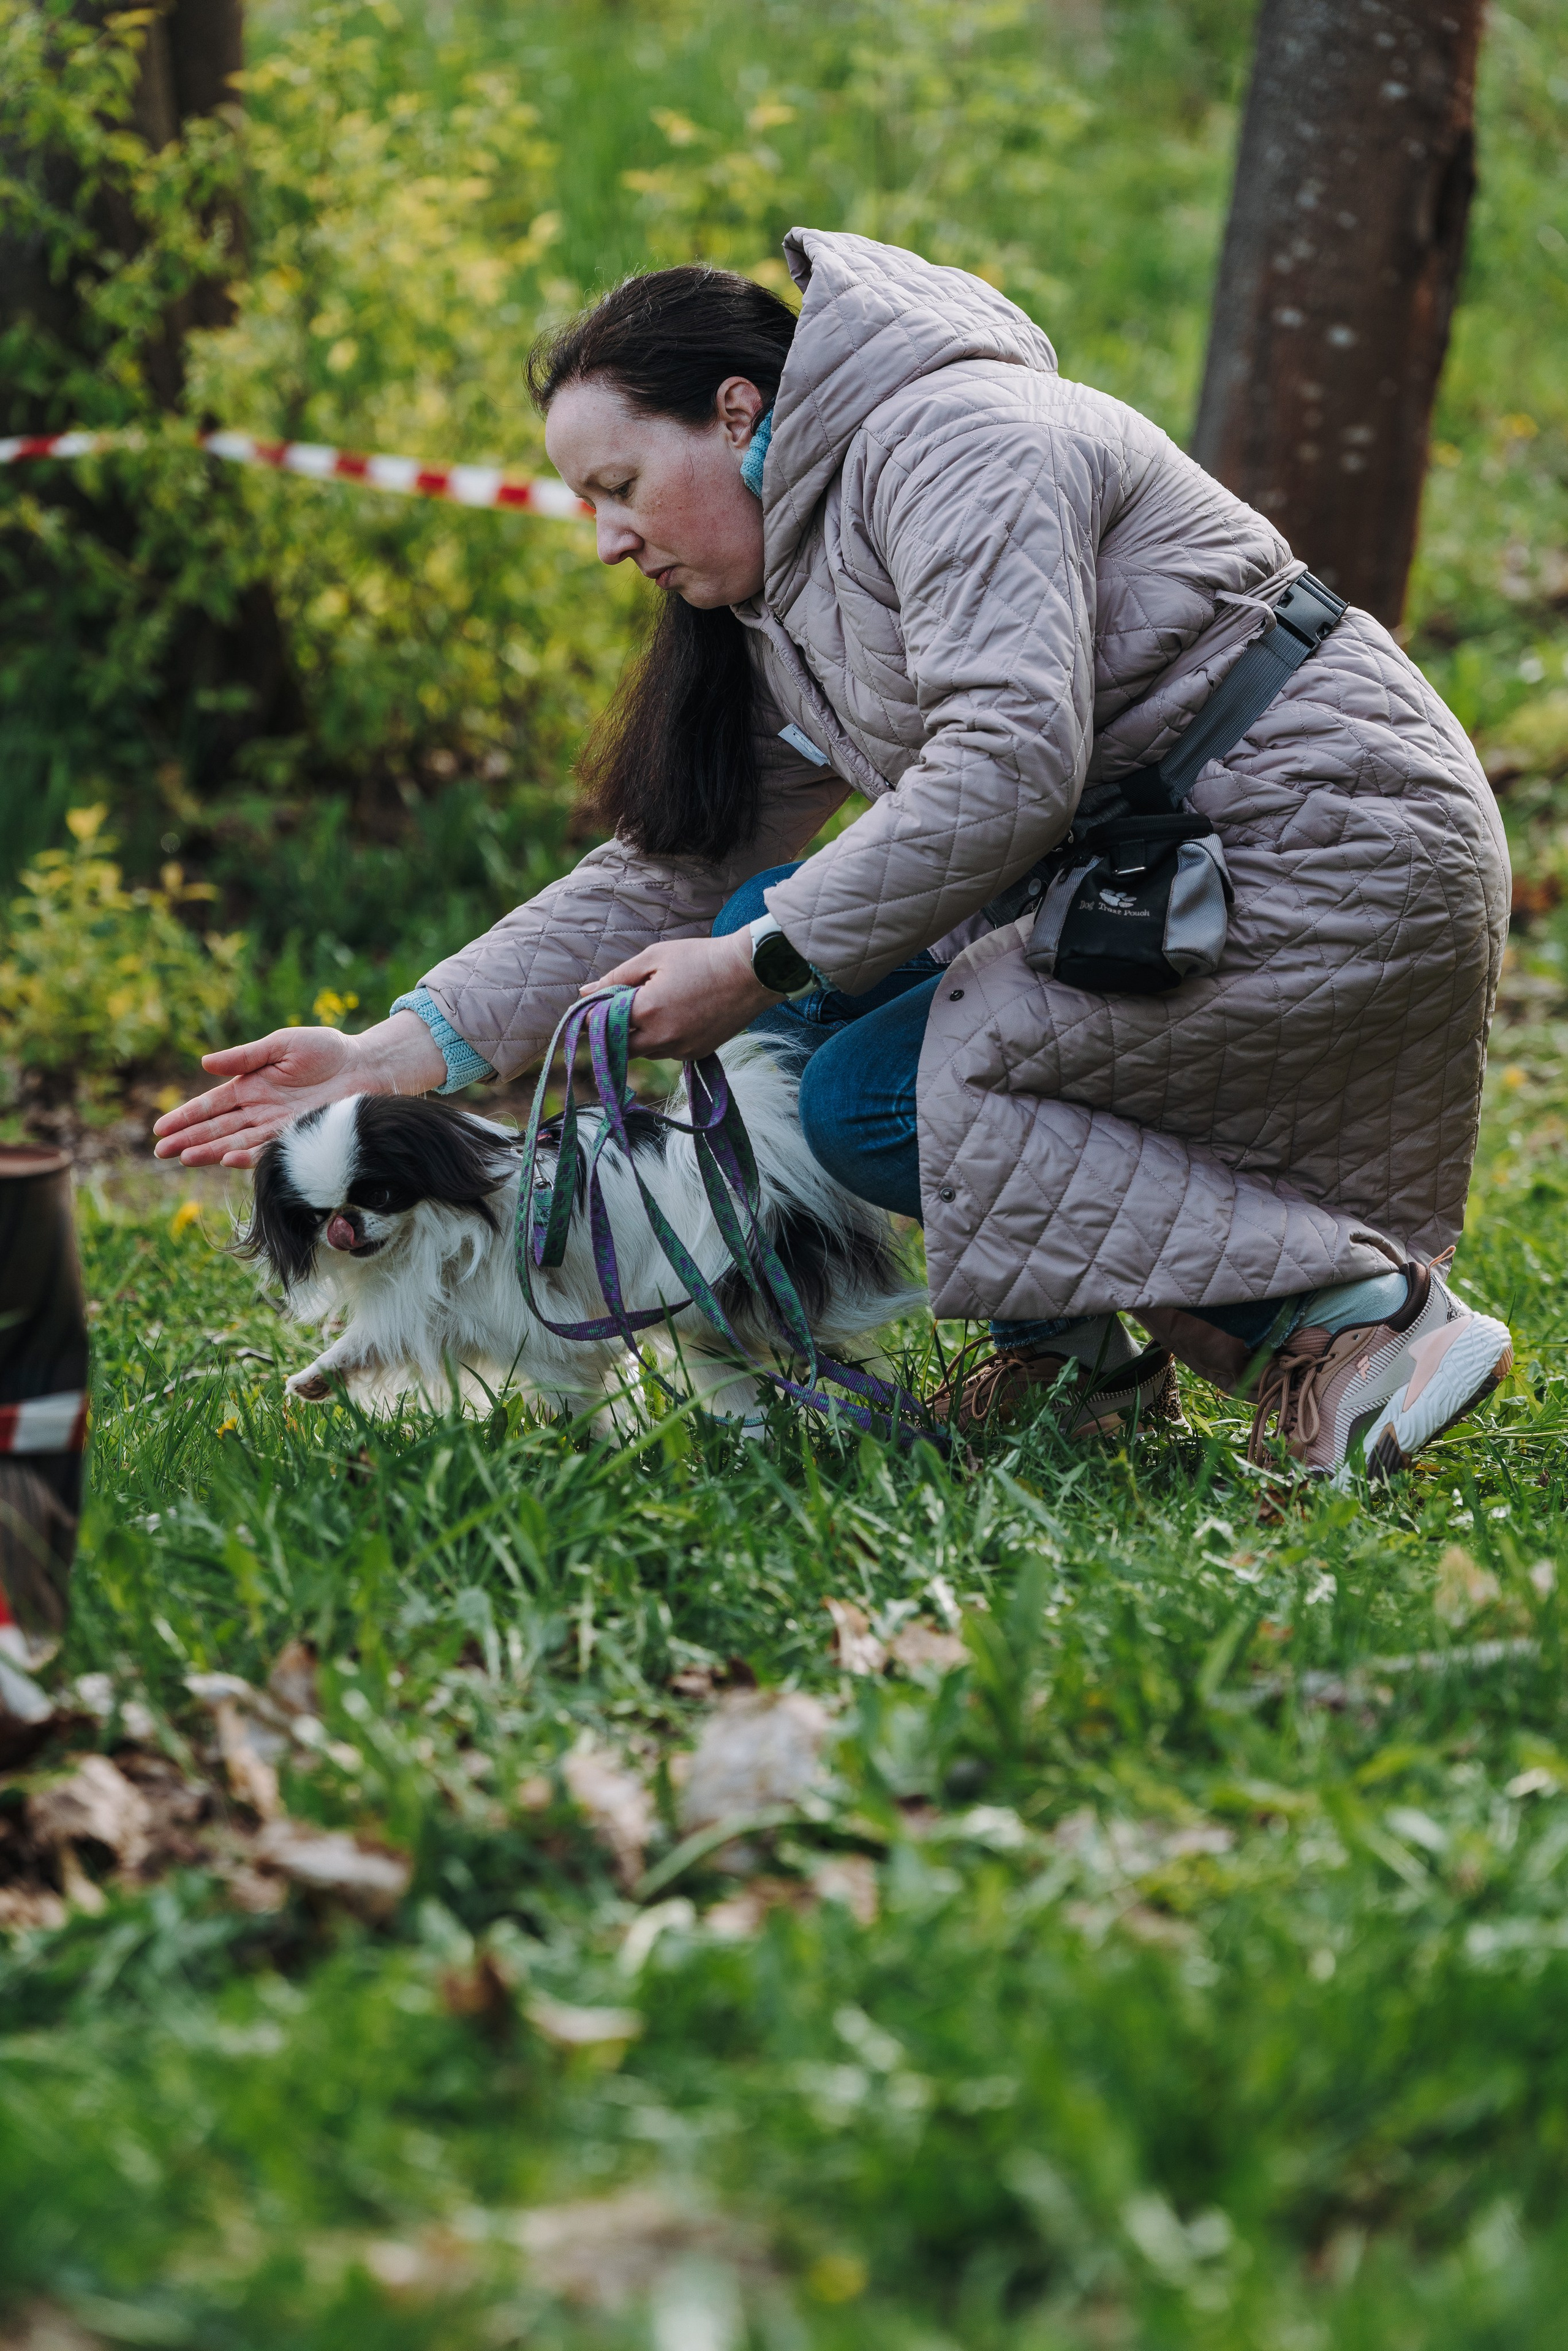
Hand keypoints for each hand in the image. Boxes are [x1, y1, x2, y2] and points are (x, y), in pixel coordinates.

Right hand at [151, 1012, 446, 1166]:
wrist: (365, 1065)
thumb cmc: (325, 1050)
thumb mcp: (281, 1045)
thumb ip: (245, 1056)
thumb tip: (205, 1063)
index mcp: (250, 1086)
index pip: (211, 1105)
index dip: (186, 1116)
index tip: (161, 1128)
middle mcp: (259, 1110)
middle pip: (217, 1129)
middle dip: (188, 1139)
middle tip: (161, 1152)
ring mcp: (277, 1125)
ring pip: (236, 1142)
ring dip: (210, 1151)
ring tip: (184, 1159)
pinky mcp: (298, 1136)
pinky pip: (268, 1149)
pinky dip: (248, 1155)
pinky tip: (227, 1160)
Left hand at [587, 931, 777, 1058]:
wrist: (751, 973)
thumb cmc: (701, 958)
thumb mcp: (654, 957)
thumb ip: (616, 977)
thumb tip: (585, 993)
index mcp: (646, 1011)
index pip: (602, 1024)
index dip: (591, 1018)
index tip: (589, 1011)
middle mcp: (661, 1037)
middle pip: (621, 1048)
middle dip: (615, 1032)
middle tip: (619, 1011)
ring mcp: (681, 1049)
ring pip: (645, 1052)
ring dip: (640, 1036)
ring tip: (654, 1007)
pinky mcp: (697, 1054)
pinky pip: (669, 1053)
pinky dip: (663, 1039)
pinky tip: (676, 1016)